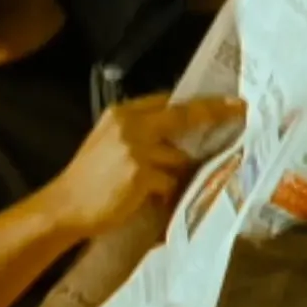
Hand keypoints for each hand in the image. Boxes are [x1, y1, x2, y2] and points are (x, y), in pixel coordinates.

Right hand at [37, 93, 246, 237]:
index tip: (226, 101)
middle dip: (214, 112)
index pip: (167, 100)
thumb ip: (138, 134)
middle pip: (183, 115)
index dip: (197, 101)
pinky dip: (166, 191)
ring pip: (178, 156)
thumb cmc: (87, 180)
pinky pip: (169, 181)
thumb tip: (177, 138)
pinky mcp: (140, 174)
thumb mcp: (107, 144)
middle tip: (240, 111)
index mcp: (121, 114)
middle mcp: (129, 125)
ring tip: (164, 184)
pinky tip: (153, 198)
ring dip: (179, 171)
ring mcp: (136, 149)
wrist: (65, 206)